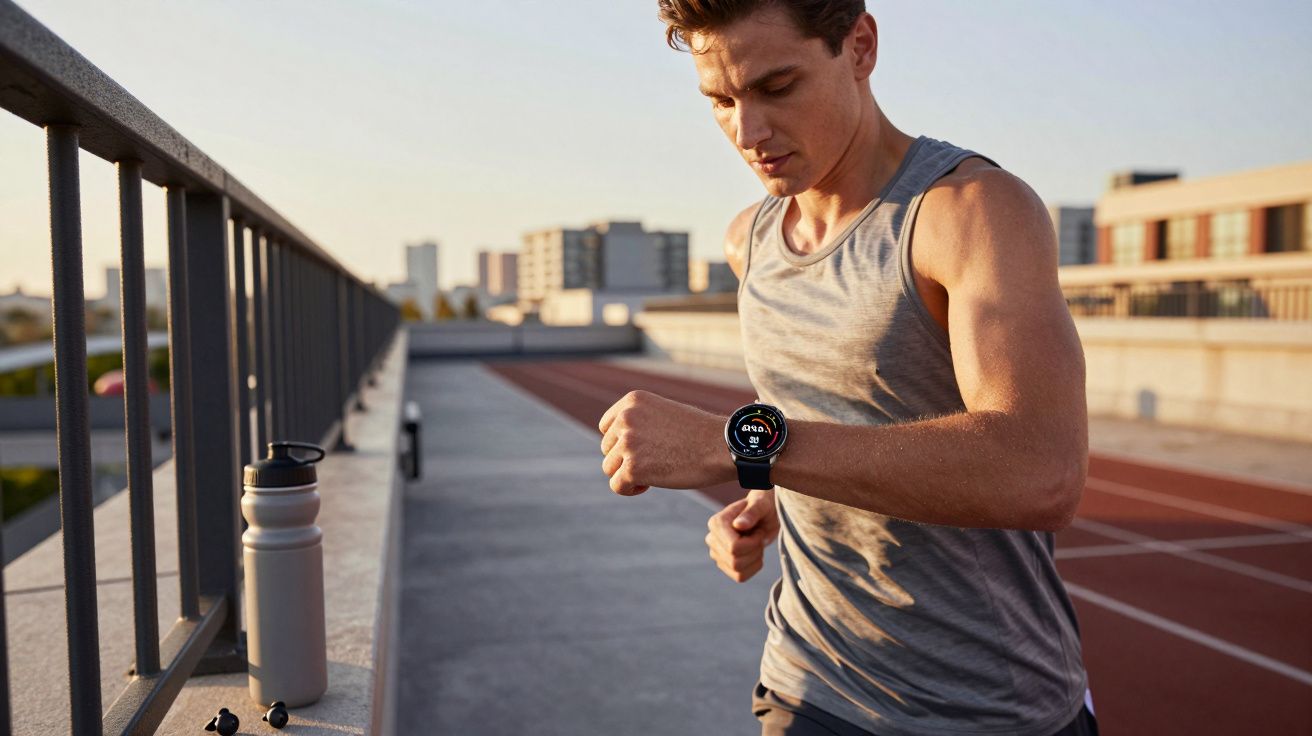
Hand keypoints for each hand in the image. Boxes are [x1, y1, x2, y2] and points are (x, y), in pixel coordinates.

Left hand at [598, 390, 732, 495]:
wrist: (722, 447)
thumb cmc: (699, 433)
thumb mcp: (663, 414)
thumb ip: (638, 423)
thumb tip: (617, 444)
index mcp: (632, 401)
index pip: (606, 427)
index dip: (621, 443)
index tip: (642, 450)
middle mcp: (626, 418)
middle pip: (607, 449)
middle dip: (626, 459)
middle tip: (654, 462)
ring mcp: (628, 443)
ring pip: (610, 468)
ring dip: (628, 474)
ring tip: (654, 473)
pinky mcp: (633, 468)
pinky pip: (617, 486)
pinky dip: (631, 489)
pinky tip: (649, 485)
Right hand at [706, 489, 777, 582]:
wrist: (765, 515)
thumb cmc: (764, 505)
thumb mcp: (762, 504)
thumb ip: (751, 513)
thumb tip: (738, 525)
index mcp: (717, 523)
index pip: (733, 547)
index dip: (752, 543)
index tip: (758, 530)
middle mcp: (712, 539)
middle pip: (736, 561)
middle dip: (754, 551)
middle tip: (759, 536)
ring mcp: (716, 553)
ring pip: (738, 571)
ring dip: (755, 559)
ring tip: (756, 543)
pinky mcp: (724, 564)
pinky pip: (740, 577)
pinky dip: (753, 567)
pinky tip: (755, 553)